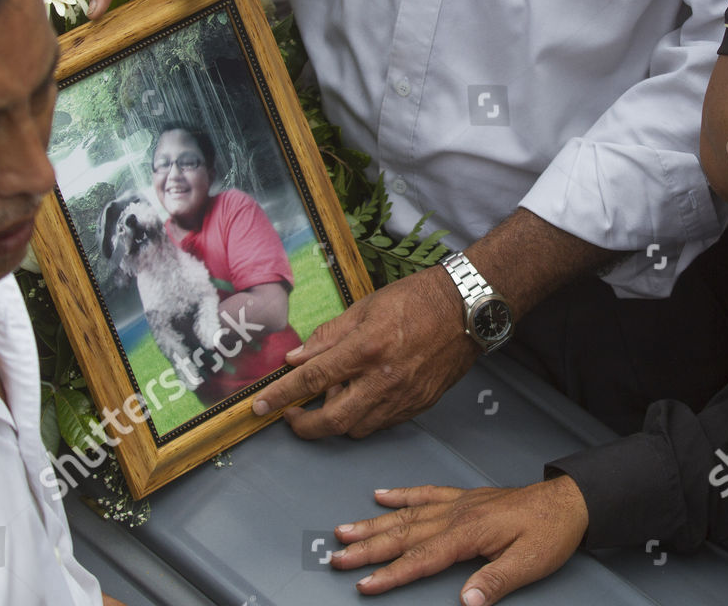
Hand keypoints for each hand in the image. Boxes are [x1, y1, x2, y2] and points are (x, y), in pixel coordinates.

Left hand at [250, 266, 476, 437]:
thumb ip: (328, 336)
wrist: (467, 309)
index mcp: (366, 348)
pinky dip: (362, 416)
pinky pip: (381, 424)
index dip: (281, 395)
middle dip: (303, 426)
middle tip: (291, 415)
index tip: (260, 406)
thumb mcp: (366, 307)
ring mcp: (403, 397)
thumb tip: (296, 357)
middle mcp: (384, 379)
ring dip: (335, 420)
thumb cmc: (417, 299)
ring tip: (333, 396)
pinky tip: (360, 397)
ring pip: (356, 428)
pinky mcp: (419, 405)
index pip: (312, 379)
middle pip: (332, 420)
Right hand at [332, 478, 588, 602]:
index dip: (391, 574)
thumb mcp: (530, 563)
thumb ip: (495, 582)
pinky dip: (401, 495)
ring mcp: (458, 504)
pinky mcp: (464, 498)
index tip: (365, 584)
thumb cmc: (550, 533)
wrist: (568, 502)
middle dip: (368, 548)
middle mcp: (457, 515)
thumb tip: (467, 602)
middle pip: (404, 534)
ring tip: (343, 530)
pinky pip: (426, 494)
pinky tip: (380, 496)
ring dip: (374, 523)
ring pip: (407, 514)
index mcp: (469, 533)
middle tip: (337, 557)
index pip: (422, 558)